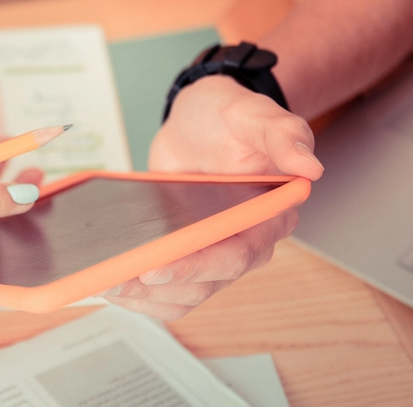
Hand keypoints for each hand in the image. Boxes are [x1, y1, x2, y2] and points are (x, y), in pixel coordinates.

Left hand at [102, 76, 322, 319]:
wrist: (200, 122)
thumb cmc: (229, 118)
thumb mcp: (253, 113)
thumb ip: (282, 134)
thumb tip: (309, 166)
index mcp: (269, 216)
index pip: (237, 255)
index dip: (197, 267)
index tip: (155, 269)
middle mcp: (245, 243)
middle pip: (205, 284)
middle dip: (159, 288)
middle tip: (113, 279)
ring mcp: (213, 253)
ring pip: (184, 295)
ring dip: (144, 299)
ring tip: (103, 284)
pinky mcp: (186, 255)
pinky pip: (168, 290)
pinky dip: (139, 295)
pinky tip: (110, 284)